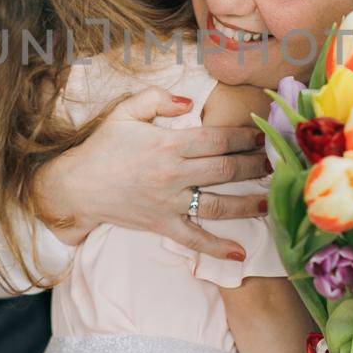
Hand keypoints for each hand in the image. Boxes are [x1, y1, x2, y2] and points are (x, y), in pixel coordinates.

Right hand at [35, 87, 272, 260]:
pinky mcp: (162, 224)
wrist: (76, 187)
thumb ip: (157, 100)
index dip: (244, 137)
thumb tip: (189, 102)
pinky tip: (239, 253)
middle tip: (275, 162)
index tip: (262, 135)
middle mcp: (173, 174)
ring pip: (218, 204)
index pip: (217, 139)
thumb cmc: (102, 147)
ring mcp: (169, 202)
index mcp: (168, 143)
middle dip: (254, 165)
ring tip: (270, 200)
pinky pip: (194, 239)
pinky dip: (217, 248)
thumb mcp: (125, 112)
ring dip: (248, 202)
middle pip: (225, 169)